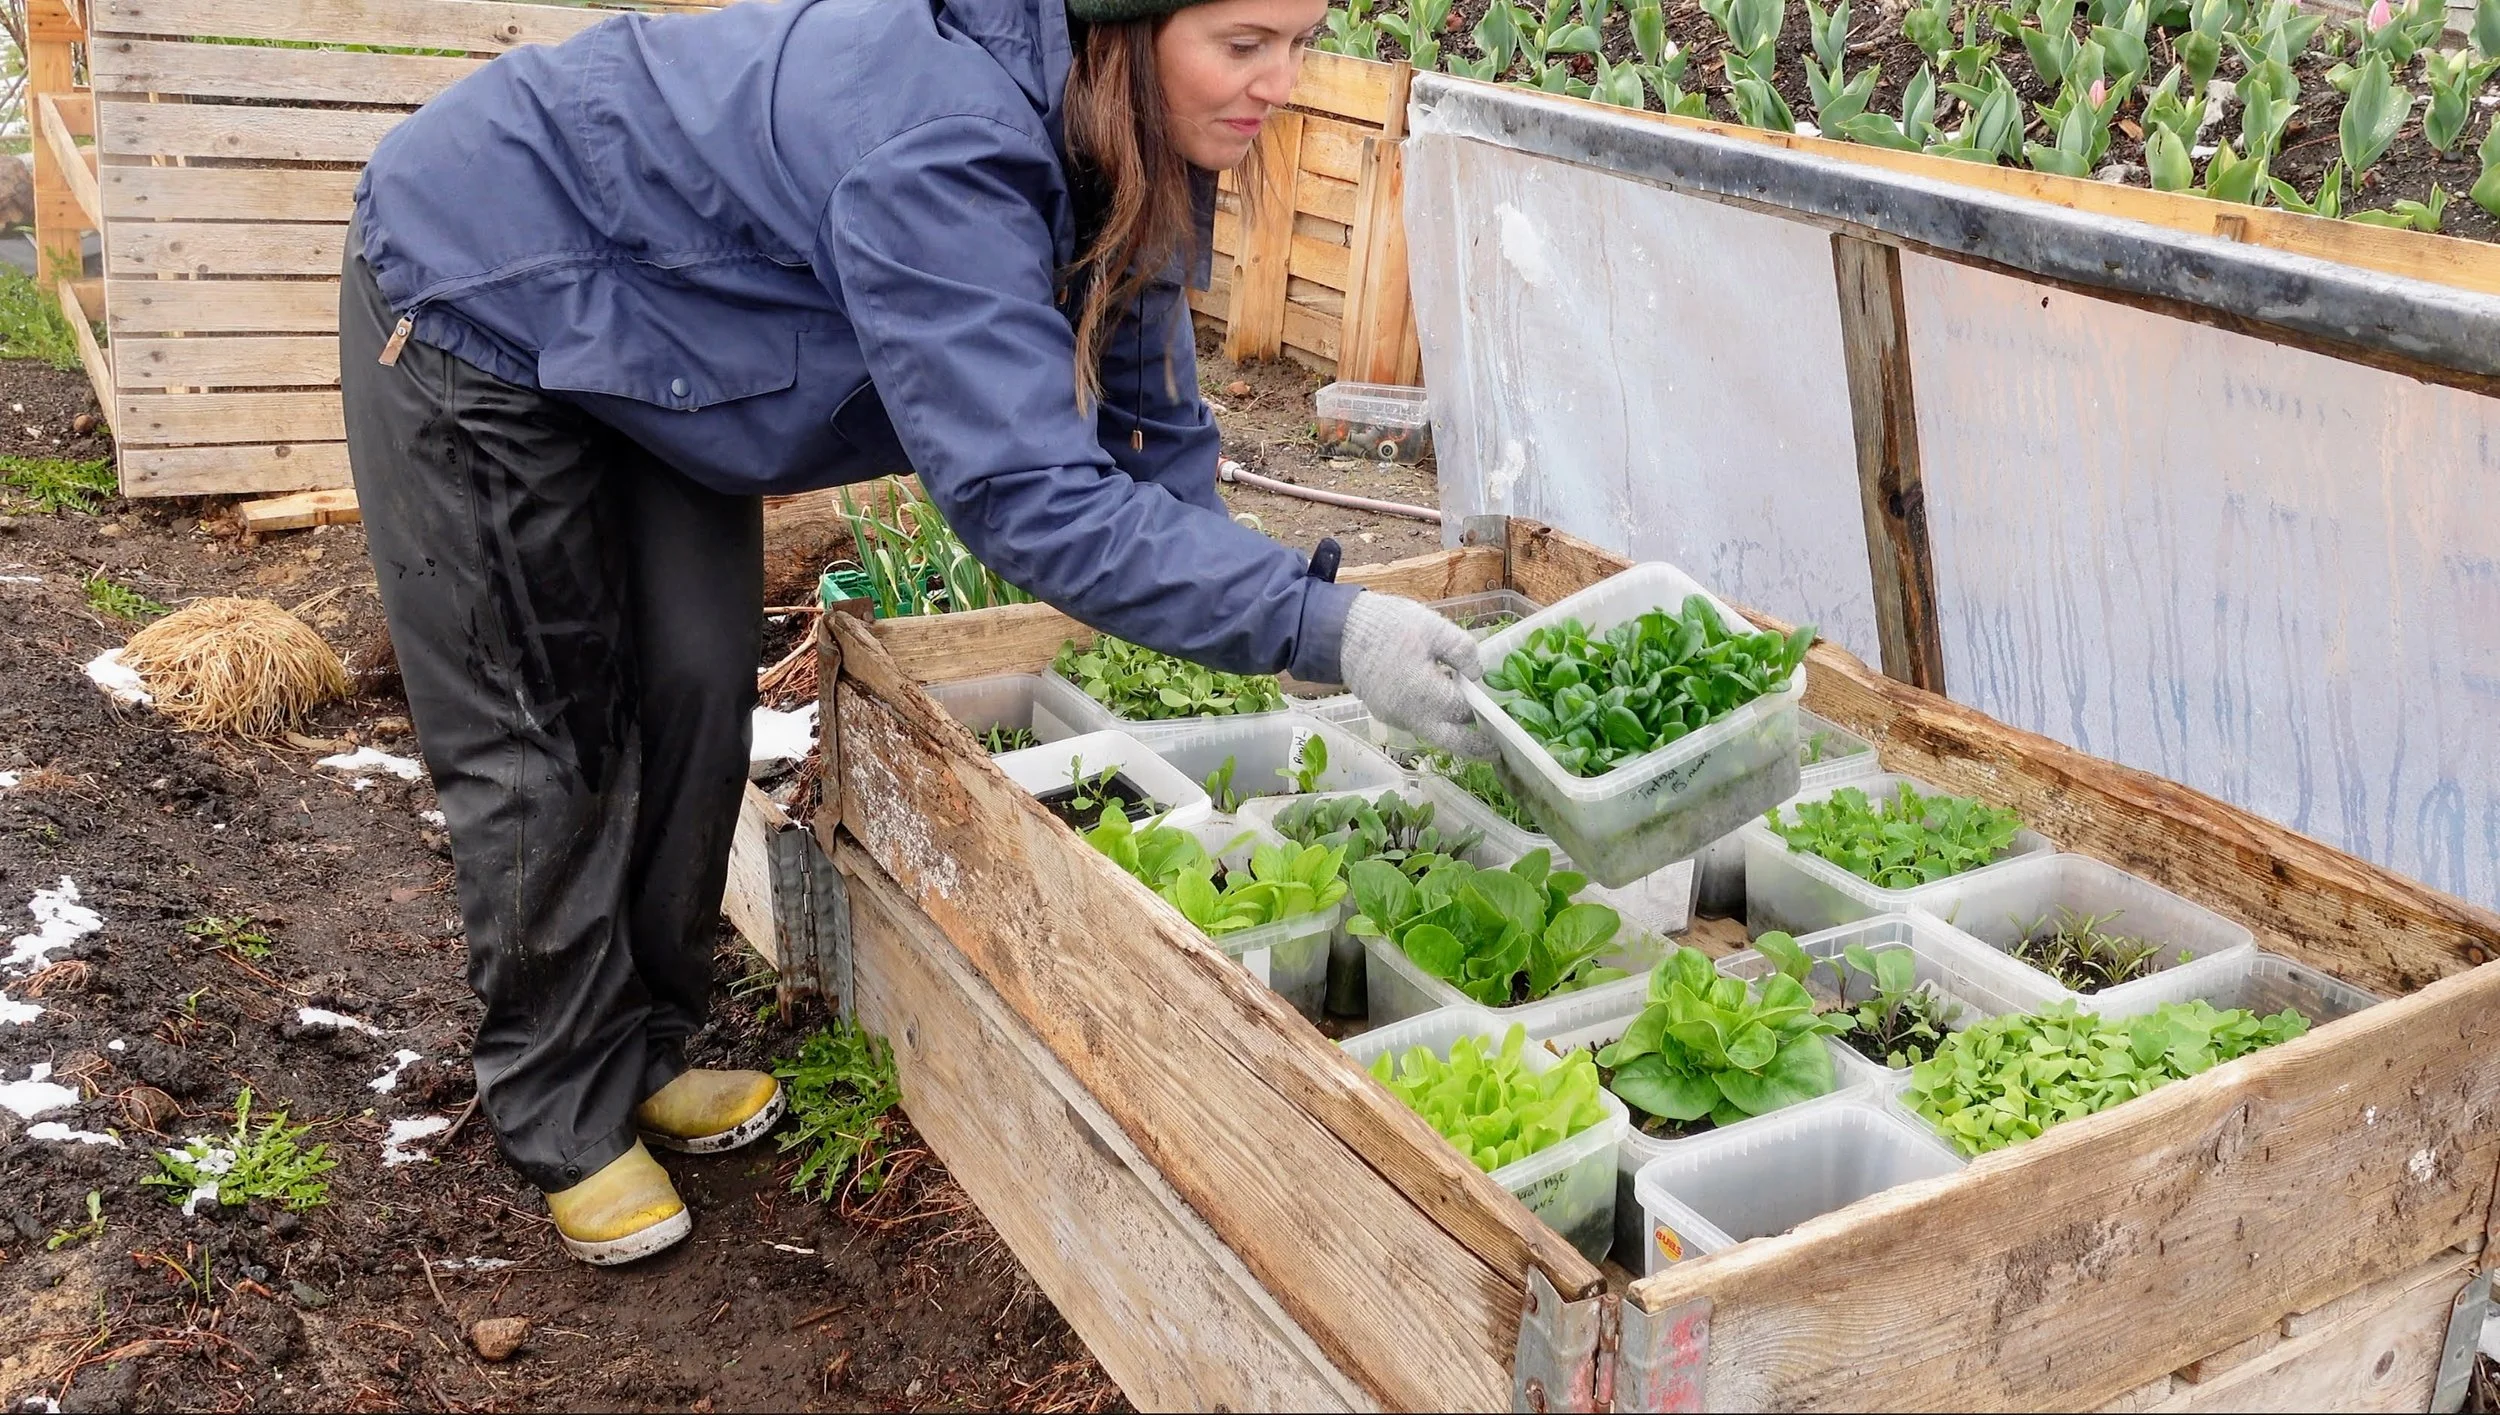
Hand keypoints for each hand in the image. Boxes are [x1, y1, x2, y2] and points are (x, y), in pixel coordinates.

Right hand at [1339, 594, 1504, 759]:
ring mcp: (1395, 718)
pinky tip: (1444, 708)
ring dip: (1453, 732)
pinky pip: (1416, 723)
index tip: (1503, 714)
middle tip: (1495, 753)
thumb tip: (1478, 674)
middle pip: (1450, 740)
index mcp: (1426, 694)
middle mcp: (1410, 715)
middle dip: (1475, 747)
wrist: (1340, 632)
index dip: (1486, 711)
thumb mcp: (1432, 627)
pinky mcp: (1384, 713)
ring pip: (1432, 733)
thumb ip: (1461, 651)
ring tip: (1475, 726)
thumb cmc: (1388, 626)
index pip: (1465, 712)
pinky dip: (1433, 721)